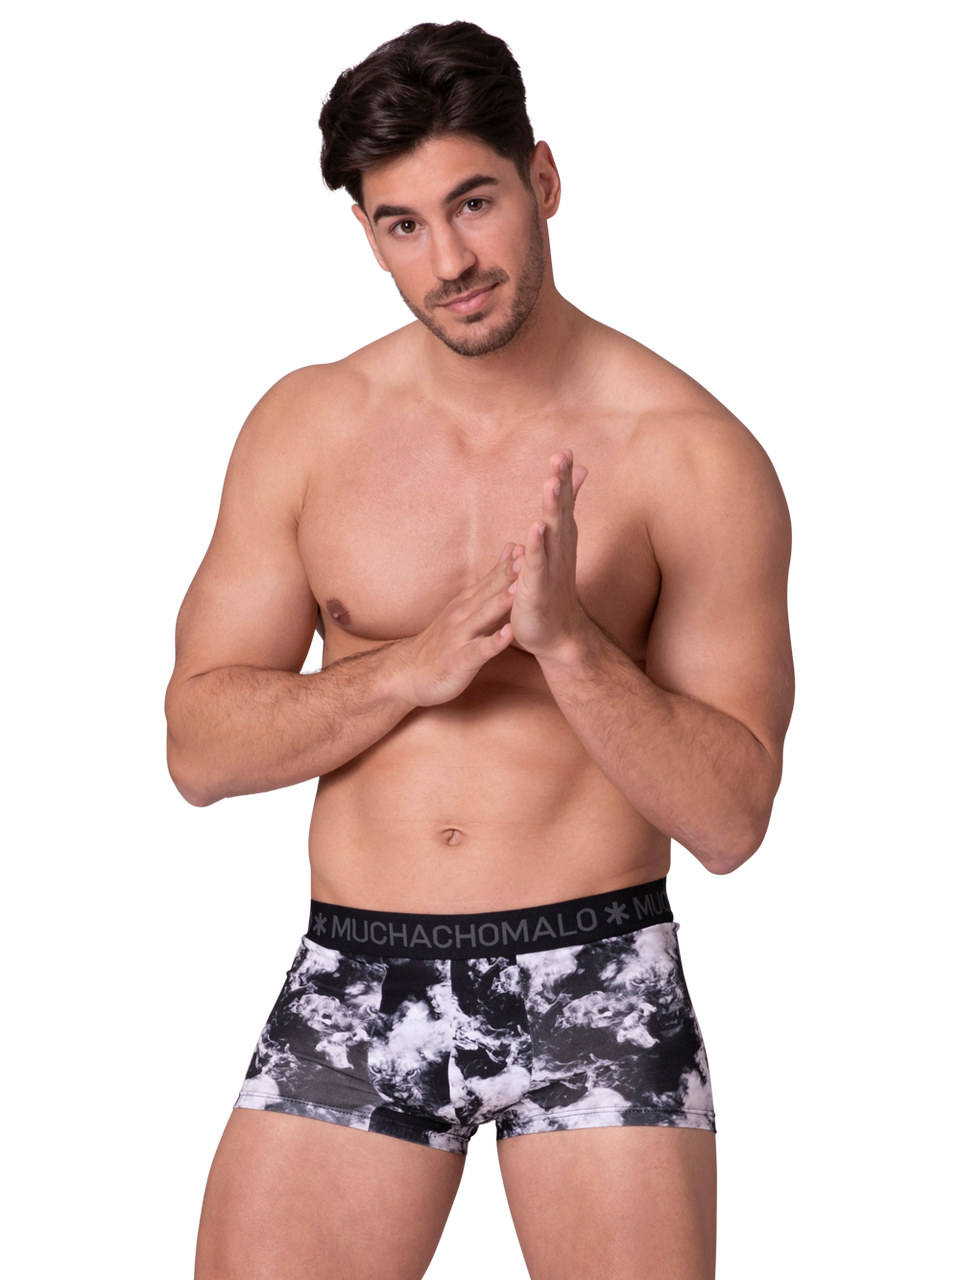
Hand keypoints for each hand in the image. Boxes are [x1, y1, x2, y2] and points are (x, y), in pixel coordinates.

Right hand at [395, 545, 520, 706]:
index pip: (489, 579)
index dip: (508, 563)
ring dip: (500, 602)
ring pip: (483, 617)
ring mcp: (460, 637)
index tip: (528, 545)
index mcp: (466, 604)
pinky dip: (494, 642)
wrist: (409, 672)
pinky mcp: (460, 660)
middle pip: (487, 592)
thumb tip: (505, 561)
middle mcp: (462, 615)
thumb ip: (486, 589)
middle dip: (507, 575)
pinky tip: (509, 634)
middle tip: (527, 556)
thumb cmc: (443, 642)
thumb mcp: (463, 610)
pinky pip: (479, 650)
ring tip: (519, 589)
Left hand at [508, 450, 588, 658]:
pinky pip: (537, 562)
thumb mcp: (556, 549)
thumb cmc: (553, 590)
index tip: (565, 450)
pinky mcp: (538, 586)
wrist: (557, 635)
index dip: (564, 477)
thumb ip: (560, 519)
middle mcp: (559, 549)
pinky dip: (537, 545)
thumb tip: (567, 495)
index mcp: (559, 538)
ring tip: (551, 482)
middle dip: (561, 481)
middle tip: (562, 455)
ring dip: (552, 507)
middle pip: (560, 509)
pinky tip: (536, 527)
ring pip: (551, 531)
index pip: (562, 501)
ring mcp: (550, 567)